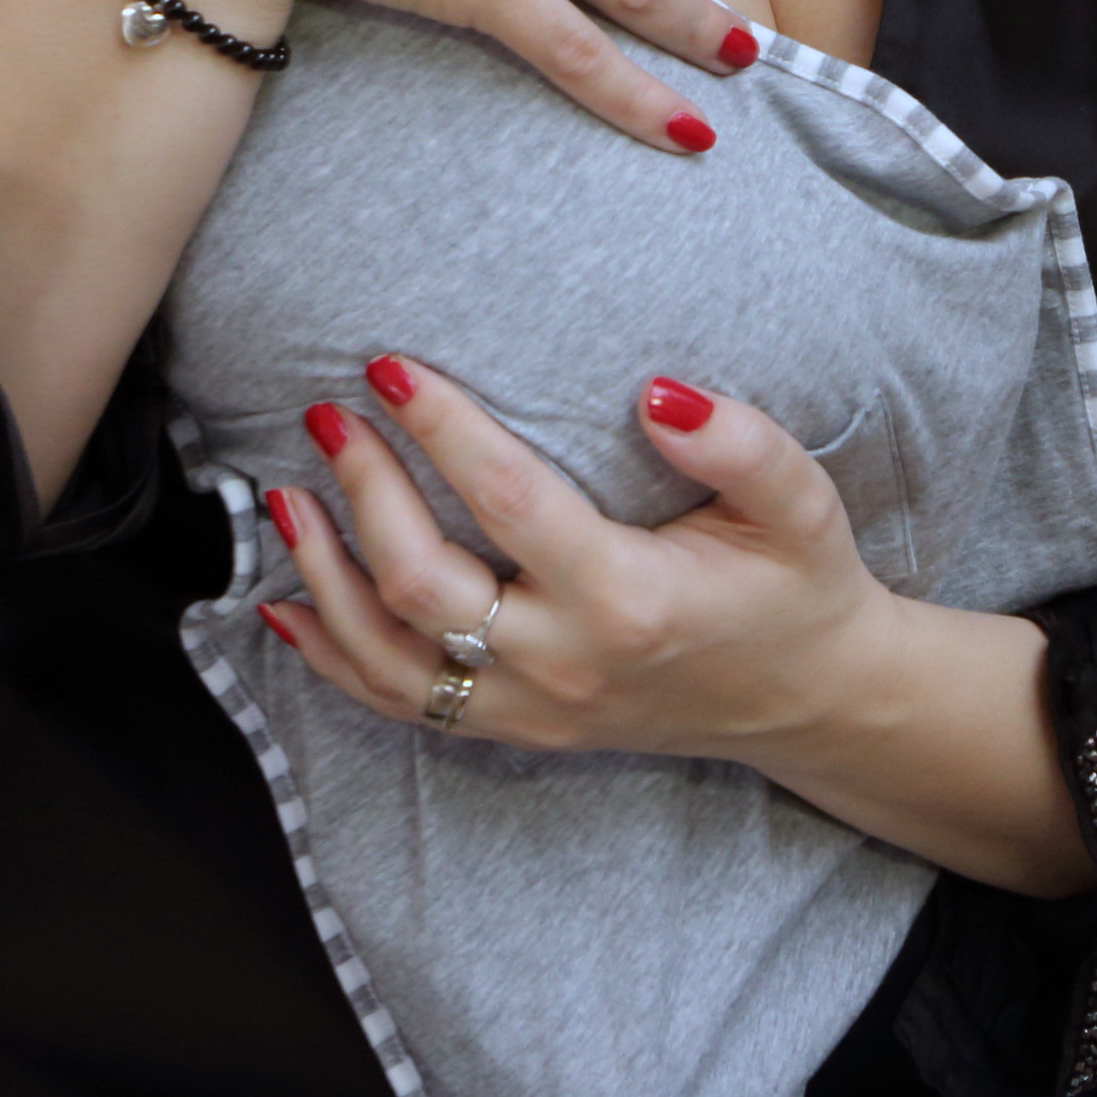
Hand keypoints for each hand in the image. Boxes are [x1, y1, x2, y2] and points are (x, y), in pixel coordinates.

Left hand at [266, 355, 889, 766]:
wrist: (810, 698)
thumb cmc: (797, 587)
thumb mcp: (801, 507)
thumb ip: (741, 446)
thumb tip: (658, 394)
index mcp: (629, 597)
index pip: (507, 501)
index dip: (440, 429)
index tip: (387, 368)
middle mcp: (566, 661)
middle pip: (424, 583)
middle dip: (363, 492)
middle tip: (328, 414)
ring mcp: (534, 707)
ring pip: (390, 656)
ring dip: (325, 574)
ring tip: (286, 493)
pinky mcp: (517, 729)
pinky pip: (400, 704)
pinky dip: (332, 657)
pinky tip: (286, 603)